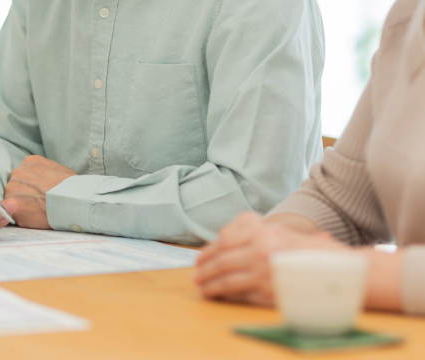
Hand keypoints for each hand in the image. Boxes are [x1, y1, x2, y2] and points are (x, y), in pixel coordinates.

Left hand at [4, 155, 75, 228]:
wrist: (72, 201)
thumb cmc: (70, 186)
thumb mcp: (59, 169)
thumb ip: (46, 171)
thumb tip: (44, 178)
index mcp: (28, 162)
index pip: (25, 174)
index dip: (32, 185)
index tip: (40, 192)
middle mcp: (17, 174)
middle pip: (17, 186)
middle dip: (27, 194)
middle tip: (41, 202)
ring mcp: (12, 191)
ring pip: (15, 200)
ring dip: (25, 206)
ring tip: (40, 211)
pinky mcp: (14, 209)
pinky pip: (17, 215)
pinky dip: (25, 218)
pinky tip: (38, 218)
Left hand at [194, 212, 347, 305]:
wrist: (348, 273)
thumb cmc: (319, 255)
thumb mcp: (288, 235)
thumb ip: (261, 236)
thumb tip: (230, 243)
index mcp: (266, 231)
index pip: (226, 240)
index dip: (209, 250)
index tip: (200, 258)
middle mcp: (262, 249)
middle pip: (223, 260)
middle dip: (206, 269)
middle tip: (196, 275)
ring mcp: (264, 271)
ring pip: (227, 279)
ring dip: (211, 285)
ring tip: (203, 288)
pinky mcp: (269, 292)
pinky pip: (240, 294)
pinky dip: (226, 296)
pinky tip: (219, 296)